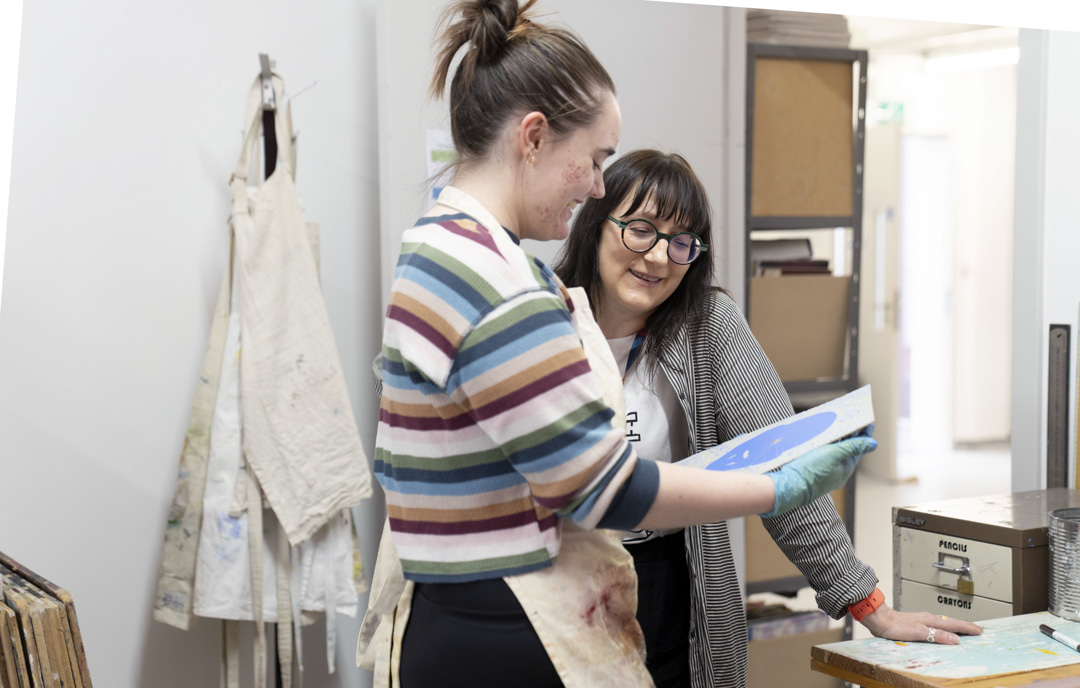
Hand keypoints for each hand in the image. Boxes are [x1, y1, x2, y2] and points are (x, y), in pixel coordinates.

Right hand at [760, 433, 876, 517]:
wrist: (788, 486)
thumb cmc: (810, 471)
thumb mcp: (833, 455)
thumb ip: (852, 448)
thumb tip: (873, 444)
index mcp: (844, 469)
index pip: (857, 449)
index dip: (863, 436)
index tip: (868, 423)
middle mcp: (835, 472)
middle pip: (846, 450)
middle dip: (851, 435)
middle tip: (855, 420)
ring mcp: (823, 471)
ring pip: (833, 452)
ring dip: (837, 439)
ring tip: (840, 425)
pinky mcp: (811, 469)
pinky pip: (822, 454)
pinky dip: (825, 445)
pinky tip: (821, 438)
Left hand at [860, 603, 982, 643]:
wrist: (880, 619)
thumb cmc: (896, 626)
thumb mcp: (918, 632)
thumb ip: (936, 635)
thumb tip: (955, 638)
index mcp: (931, 620)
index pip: (954, 624)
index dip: (967, 628)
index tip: (980, 630)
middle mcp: (929, 618)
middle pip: (951, 622)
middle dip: (965, 625)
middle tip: (978, 629)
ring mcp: (923, 619)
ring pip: (944, 622)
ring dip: (956, 626)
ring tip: (965, 629)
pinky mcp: (916, 622)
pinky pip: (936, 624)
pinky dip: (945, 627)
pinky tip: (943, 630)